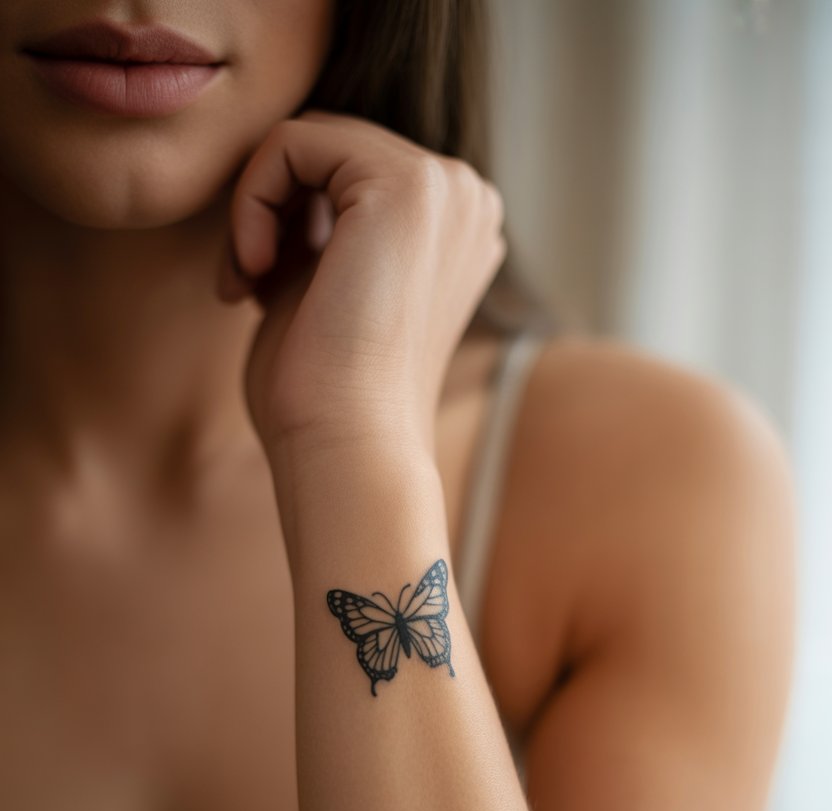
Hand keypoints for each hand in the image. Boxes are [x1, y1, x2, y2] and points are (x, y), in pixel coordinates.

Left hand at [216, 109, 505, 462]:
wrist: (347, 447)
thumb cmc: (326, 395)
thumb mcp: (324, 289)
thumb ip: (316, 229)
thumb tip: (276, 185)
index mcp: (456, 228)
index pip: (347, 173)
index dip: (287, 218)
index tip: (256, 287)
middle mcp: (465, 199)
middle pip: (330, 149)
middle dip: (271, 208)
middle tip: (244, 285)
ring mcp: (446, 187)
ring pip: (310, 139)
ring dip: (258, 204)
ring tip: (247, 279)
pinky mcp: (406, 184)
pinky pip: (292, 142)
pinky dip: (252, 197)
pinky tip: (255, 267)